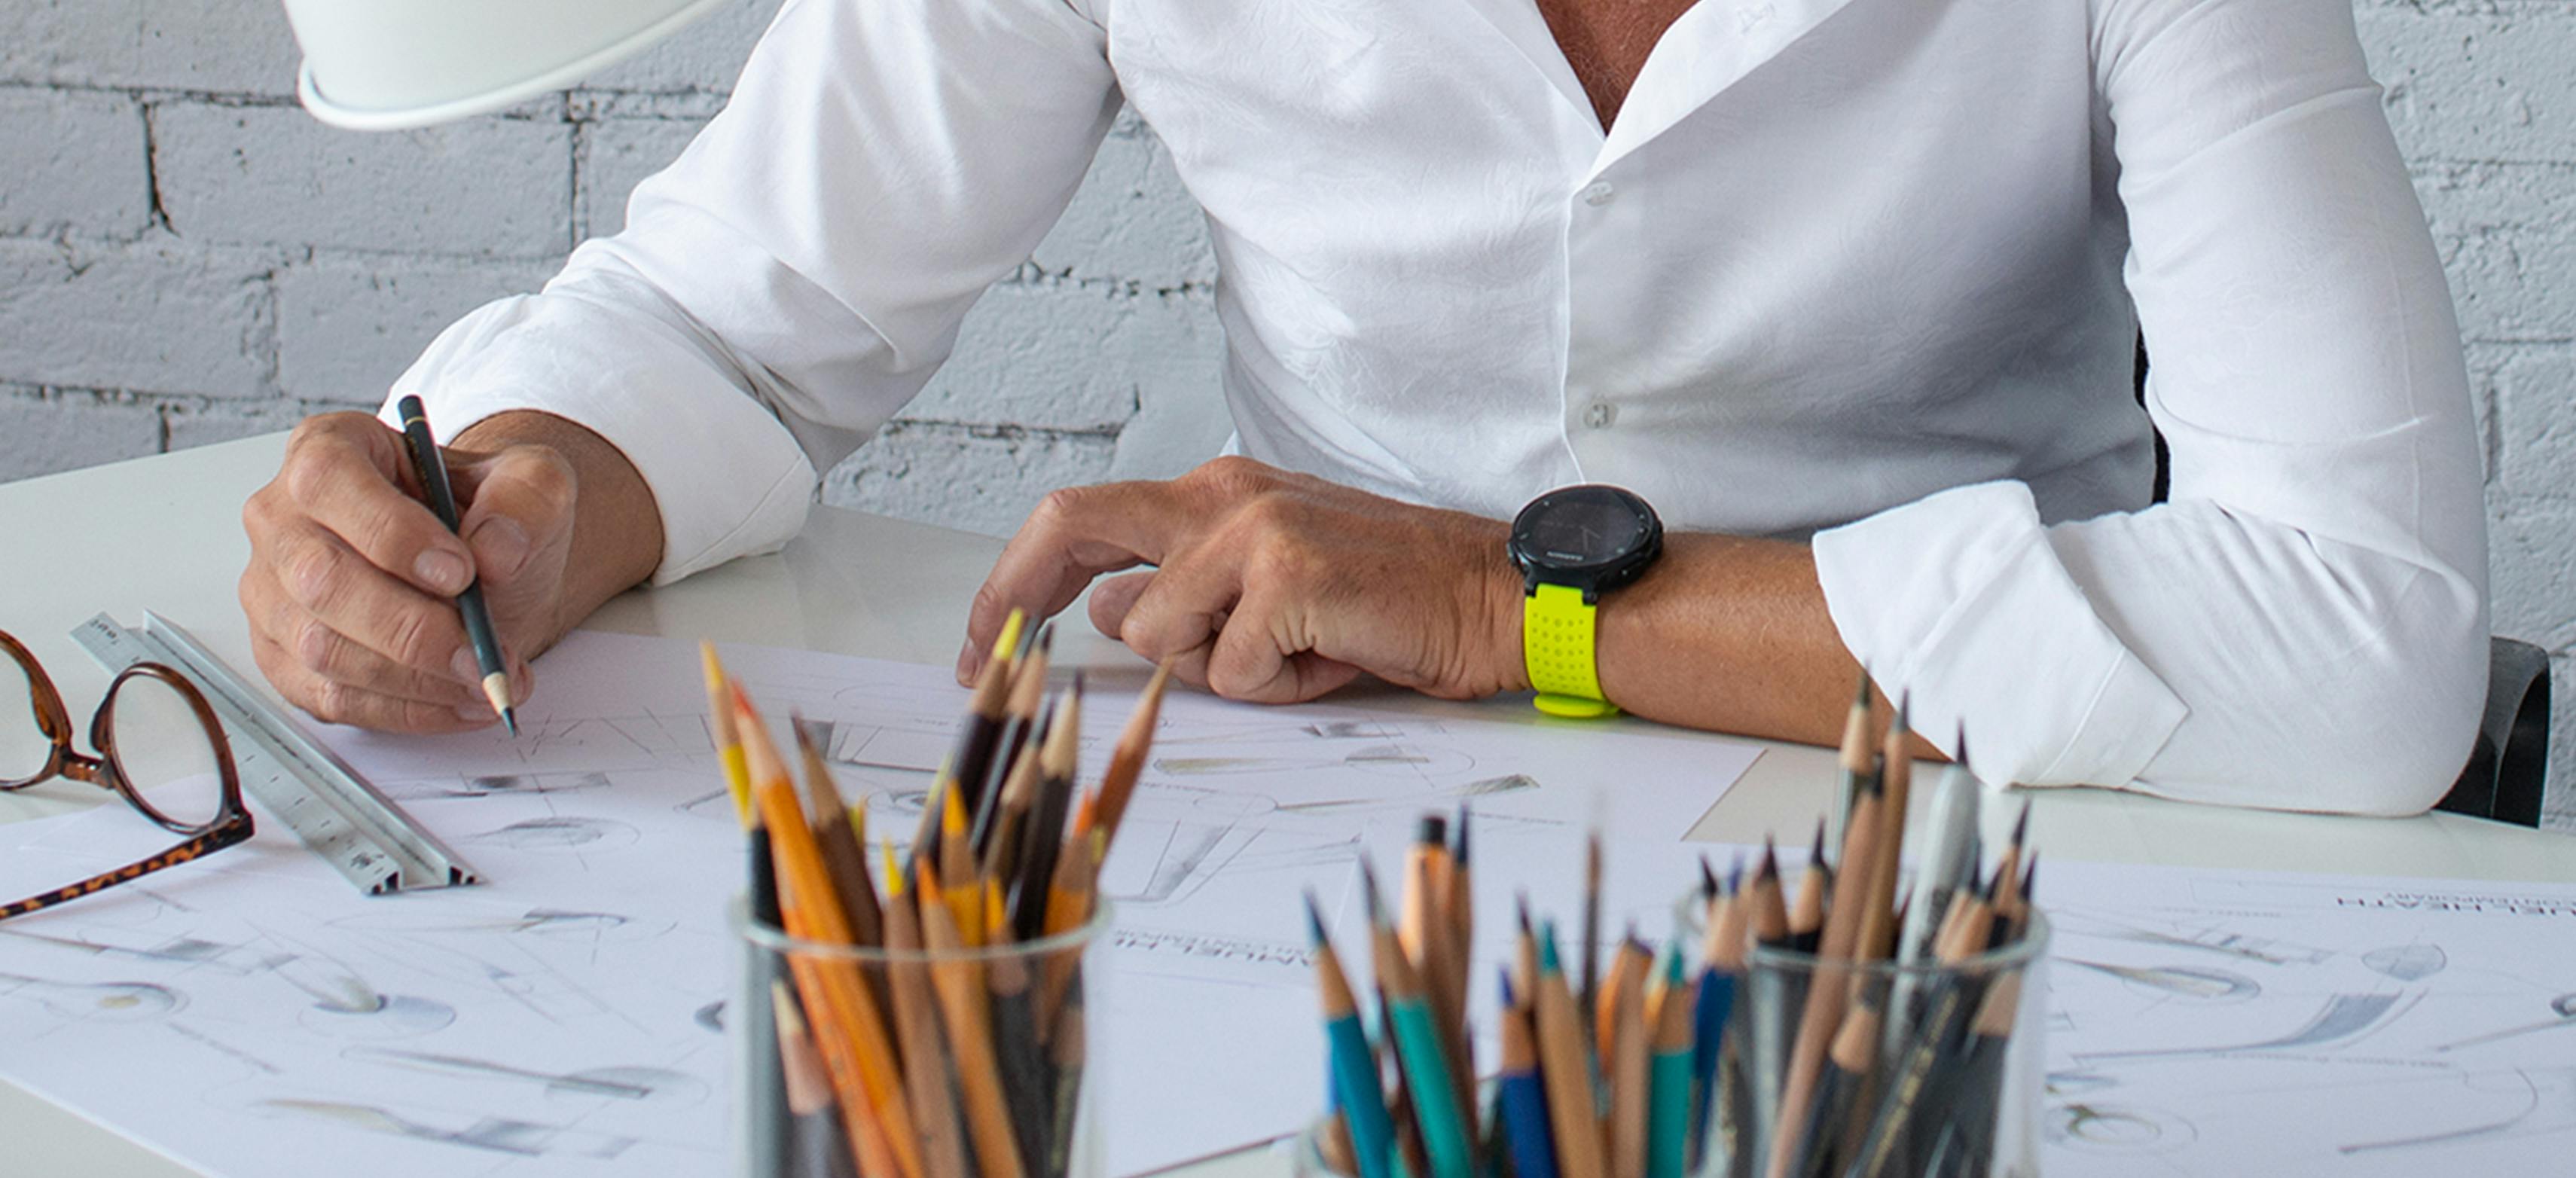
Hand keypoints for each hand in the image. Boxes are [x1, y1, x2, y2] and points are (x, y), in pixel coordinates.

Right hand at [240, 412, 577, 731]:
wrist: (486, 568)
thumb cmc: (488, 515)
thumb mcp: (533, 482)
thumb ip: (526, 499)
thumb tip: (496, 550)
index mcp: (329, 449)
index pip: (329, 481)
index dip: (390, 533)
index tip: (461, 573)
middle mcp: (283, 518)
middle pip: (321, 579)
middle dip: (411, 628)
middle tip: (482, 653)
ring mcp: (274, 592)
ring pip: (322, 649)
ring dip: (414, 680)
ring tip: (487, 680)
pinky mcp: (285, 656)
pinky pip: (330, 697)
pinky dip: (404, 711)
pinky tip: (459, 702)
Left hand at [961, 457, 1530, 703]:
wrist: (1497, 599)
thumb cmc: (1391, 603)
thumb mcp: (1270, 594)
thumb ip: (1186, 596)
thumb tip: (1109, 615)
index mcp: (1217, 493)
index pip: (1084, 519)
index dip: (1015, 579)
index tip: (984, 638)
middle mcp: (1224, 494)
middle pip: (1072, 524)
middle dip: (1008, 594)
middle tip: (986, 658)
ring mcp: (1254, 529)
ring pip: (1159, 633)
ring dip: (1219, 672)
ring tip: (1299, 655)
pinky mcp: (1289, 574)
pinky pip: (1230, 670)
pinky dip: (1279, 687)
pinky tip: (1334, 656)